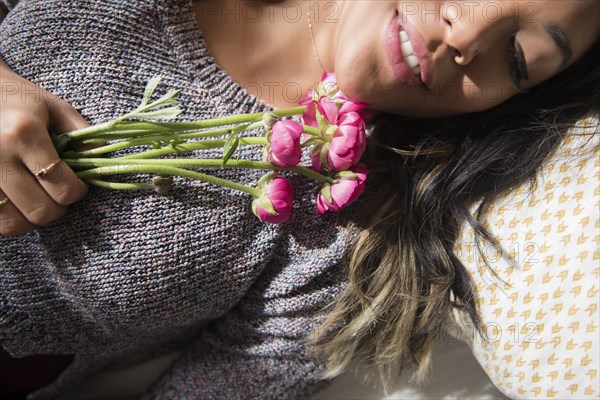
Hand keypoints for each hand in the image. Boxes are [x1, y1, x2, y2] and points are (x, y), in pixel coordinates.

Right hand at [0, 60, 88, 235]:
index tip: (78, 184)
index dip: (77, 192)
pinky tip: (17, 202)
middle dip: (58, 207)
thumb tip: (103, 161)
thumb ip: (80, 134)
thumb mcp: (52, 107)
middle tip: (58, 193)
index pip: (63, 187)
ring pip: (13, 223)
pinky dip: (10, 219)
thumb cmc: (16, 99)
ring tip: (37, 198)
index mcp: (23, 133)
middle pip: (41, 211)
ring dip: (32, 218)